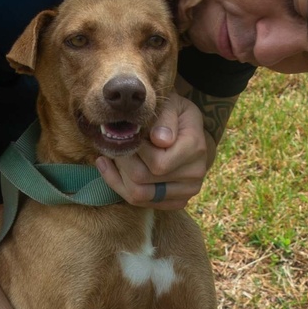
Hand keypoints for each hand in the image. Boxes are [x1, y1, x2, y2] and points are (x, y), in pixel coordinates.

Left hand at [95, 93, 206, 209]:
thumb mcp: (172, 106)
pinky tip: (112, 169)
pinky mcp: (177, 201)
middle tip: (115, 146)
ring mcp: (187, 190)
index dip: (135, 151)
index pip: (157, 162)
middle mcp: (195, 173)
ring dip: (118, 176)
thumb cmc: (176, 116)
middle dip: (122, 162)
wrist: (191, 134)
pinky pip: (141, 203)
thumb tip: (160, 140)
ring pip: (138, 195)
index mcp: (195, 147)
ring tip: (112, 157)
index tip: (127, 136)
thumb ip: (165, 119)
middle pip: (143, 180)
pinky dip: (121, 187)